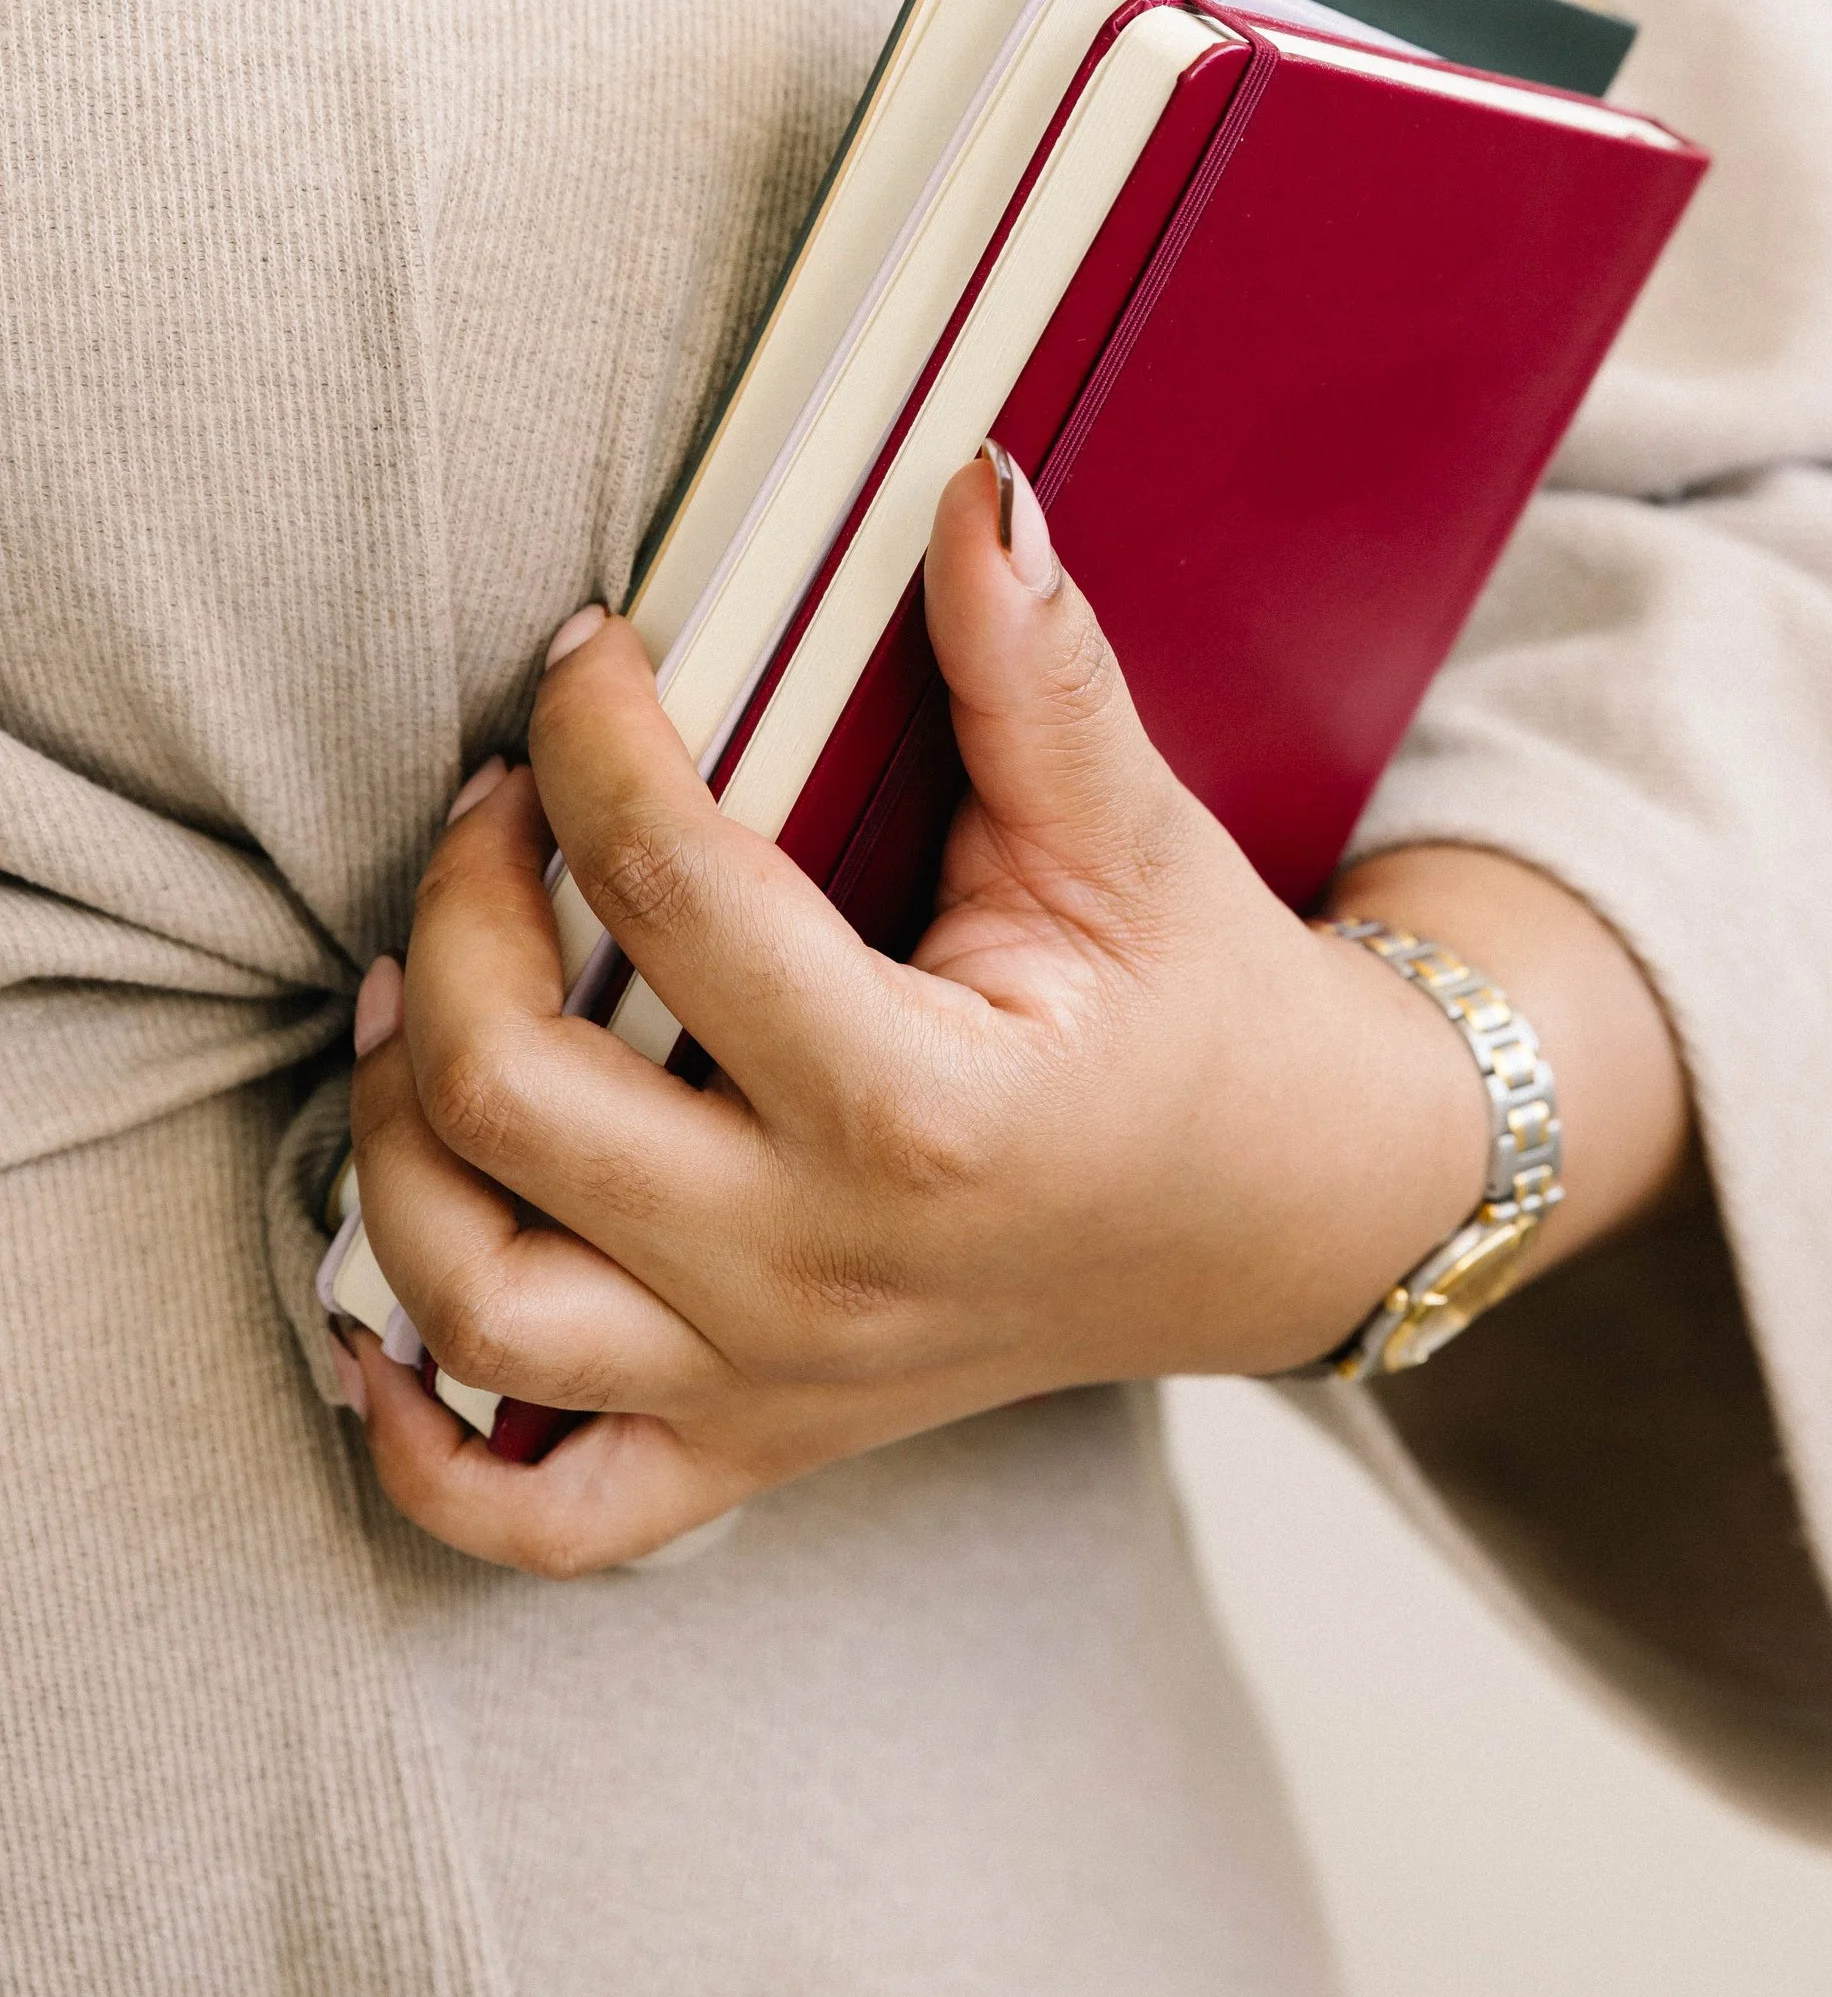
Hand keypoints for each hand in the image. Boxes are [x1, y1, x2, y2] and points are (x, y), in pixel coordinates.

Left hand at [340, 451, 1515, 1572]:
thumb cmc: (1205, 1018)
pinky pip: (535, 1511)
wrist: (1295, 1212)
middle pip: (517, 1101)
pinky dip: (415, 1440)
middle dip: (460, 914)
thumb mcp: (1133, 838)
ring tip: (419, 1004)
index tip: (587, 656)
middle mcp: (822, 1269)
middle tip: (490, 810)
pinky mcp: (754, 1447)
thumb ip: (1037, 668)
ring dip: (394, 1143)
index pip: (673, 893)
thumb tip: (972, 484)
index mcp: (922, 1111)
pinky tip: (372, 1311)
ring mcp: (774, 1378)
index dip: (592, 739)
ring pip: (473, 1306)